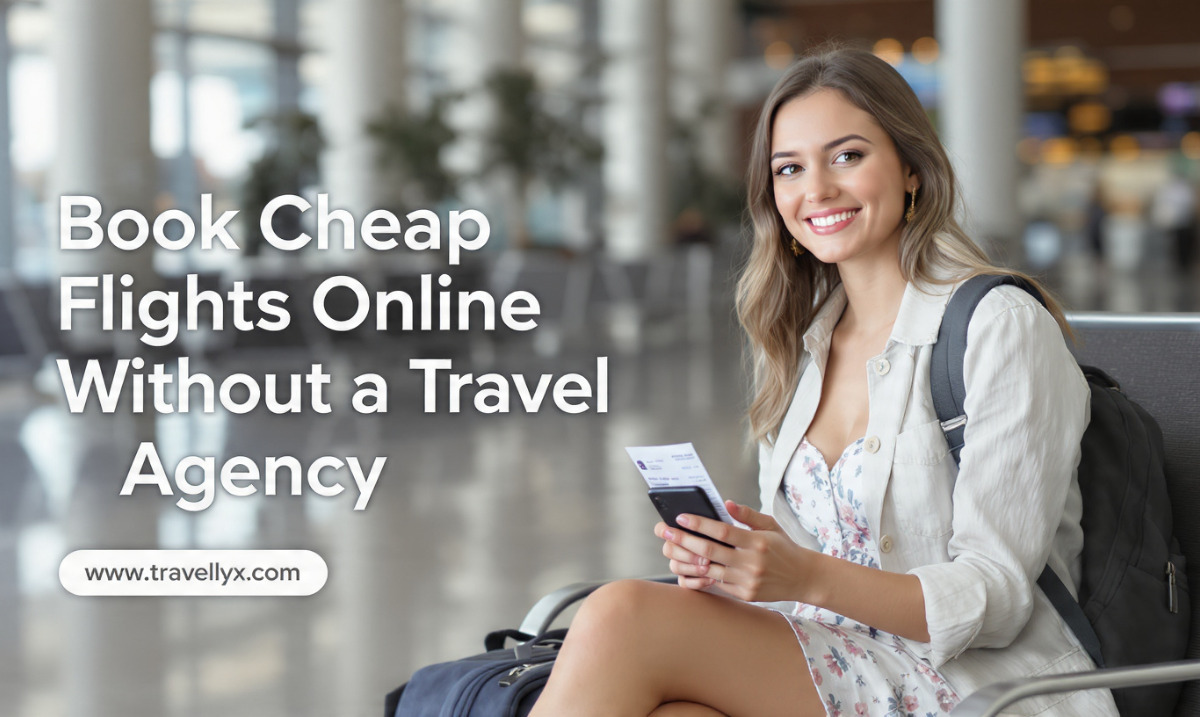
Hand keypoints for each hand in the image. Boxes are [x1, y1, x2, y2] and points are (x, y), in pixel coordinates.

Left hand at [654, 501, 814, 601]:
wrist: (803, 578)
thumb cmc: (784, 547)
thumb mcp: (771, 525)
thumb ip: (747, 515)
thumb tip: (726, 503)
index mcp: (758, 542)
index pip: (723, 531)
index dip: (699, 524)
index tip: (681, 517)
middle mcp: (752, 562)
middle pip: (710, 551)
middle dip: (684, 540)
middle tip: (666, 532)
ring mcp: (748, 581)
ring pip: (710, 570)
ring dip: (688, 560)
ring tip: (671, 549)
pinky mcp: (746, 595)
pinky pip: (718, 584)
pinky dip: (703, 575)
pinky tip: (689, 565)